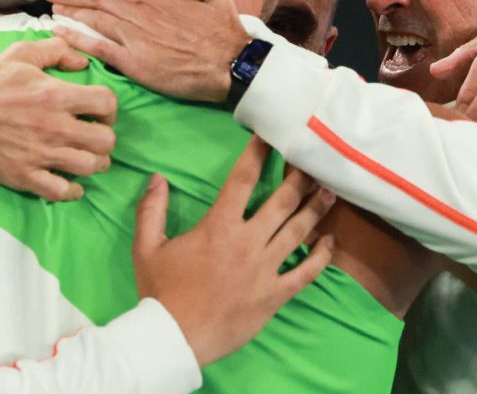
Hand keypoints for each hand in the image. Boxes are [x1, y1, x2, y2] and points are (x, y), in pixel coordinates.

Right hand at [0, 37, 117, 201]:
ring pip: (90, 167)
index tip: (100, 112)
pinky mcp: (24, 176)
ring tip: (85, 156)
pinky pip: (61, 191)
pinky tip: (69, 181)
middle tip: (94, 135)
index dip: (109, 108)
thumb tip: (84, 63)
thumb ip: (57, 51)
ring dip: (93, 162)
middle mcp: (52, 127)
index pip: (106, 103)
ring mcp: (39, 155)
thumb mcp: (21, 53)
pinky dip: (71, 190)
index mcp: (54, 95)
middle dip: (105, 137)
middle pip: (106, 141)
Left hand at [43, 0, 250, 102]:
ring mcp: (135, 37)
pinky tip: (59, 33)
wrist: (232, 65)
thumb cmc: (226, 35)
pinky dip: (77, 39)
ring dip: (70, 10)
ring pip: (94, 18)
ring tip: (49, 5)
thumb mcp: (223, 0)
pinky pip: (99, 48)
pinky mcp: (135, 62)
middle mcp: (140, 13)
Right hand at [134, 136, 334, 366]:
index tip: (271, 138)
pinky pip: (306, 273)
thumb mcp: (146, 247)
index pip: (243, 179)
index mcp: (218, 226)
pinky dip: (321, 257)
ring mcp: (265, 269)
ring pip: (299, 232)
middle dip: (300, 177)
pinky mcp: (275, 295)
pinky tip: (330, 241)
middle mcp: (247, 242)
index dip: (259, 154)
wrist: (175, 338)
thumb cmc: (161, 291)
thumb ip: (151, 209)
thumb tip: (157, 178)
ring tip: (330, 191)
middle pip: (282, 201)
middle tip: (312, 161)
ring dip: (316, 209)